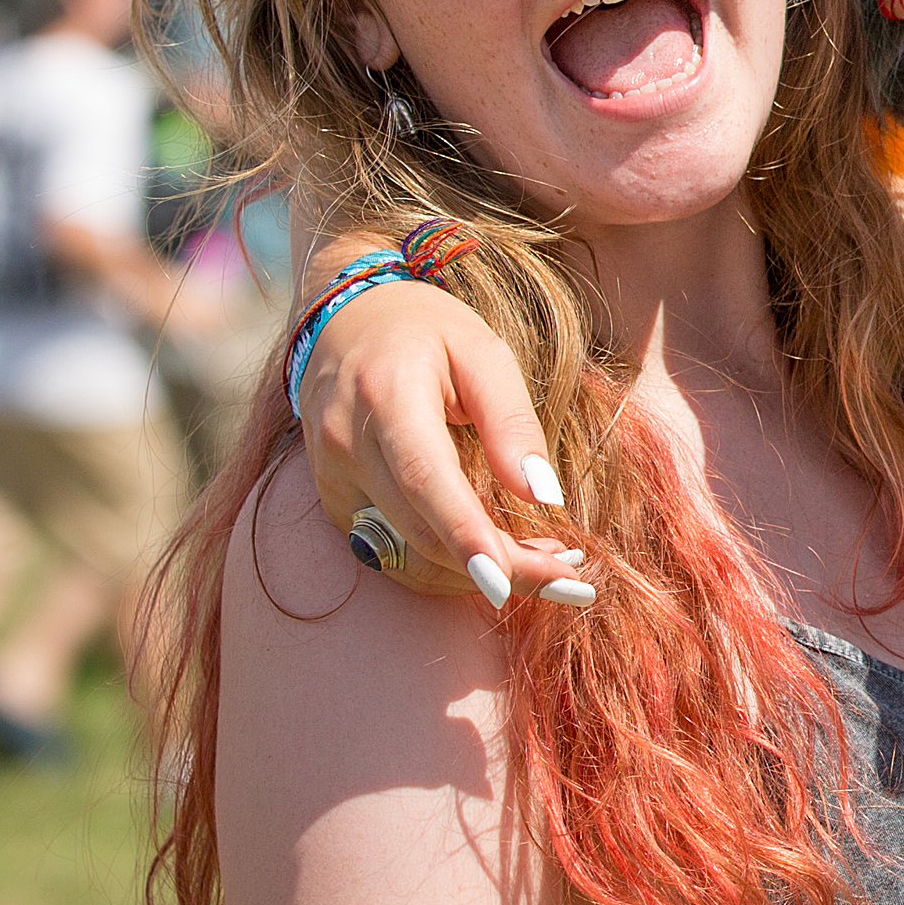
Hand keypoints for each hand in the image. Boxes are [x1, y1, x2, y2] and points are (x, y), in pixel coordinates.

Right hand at [295, 275, 594, 613]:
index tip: (509, 582)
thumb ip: (513, 423)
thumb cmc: (427, 331)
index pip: (426, 480)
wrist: (344, 322)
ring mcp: (332, 479)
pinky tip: (494, 553)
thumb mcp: (484, 353)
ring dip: (476, 573)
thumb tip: (545, 498)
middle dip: (498, 566)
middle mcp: (347, 444)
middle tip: (571, 576)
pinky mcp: (334, 502)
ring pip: (406, 556)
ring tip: (546, 564)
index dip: (466, 537)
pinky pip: (391, 553)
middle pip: (421, 532)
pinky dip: (447, 564)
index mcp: (386, 396)